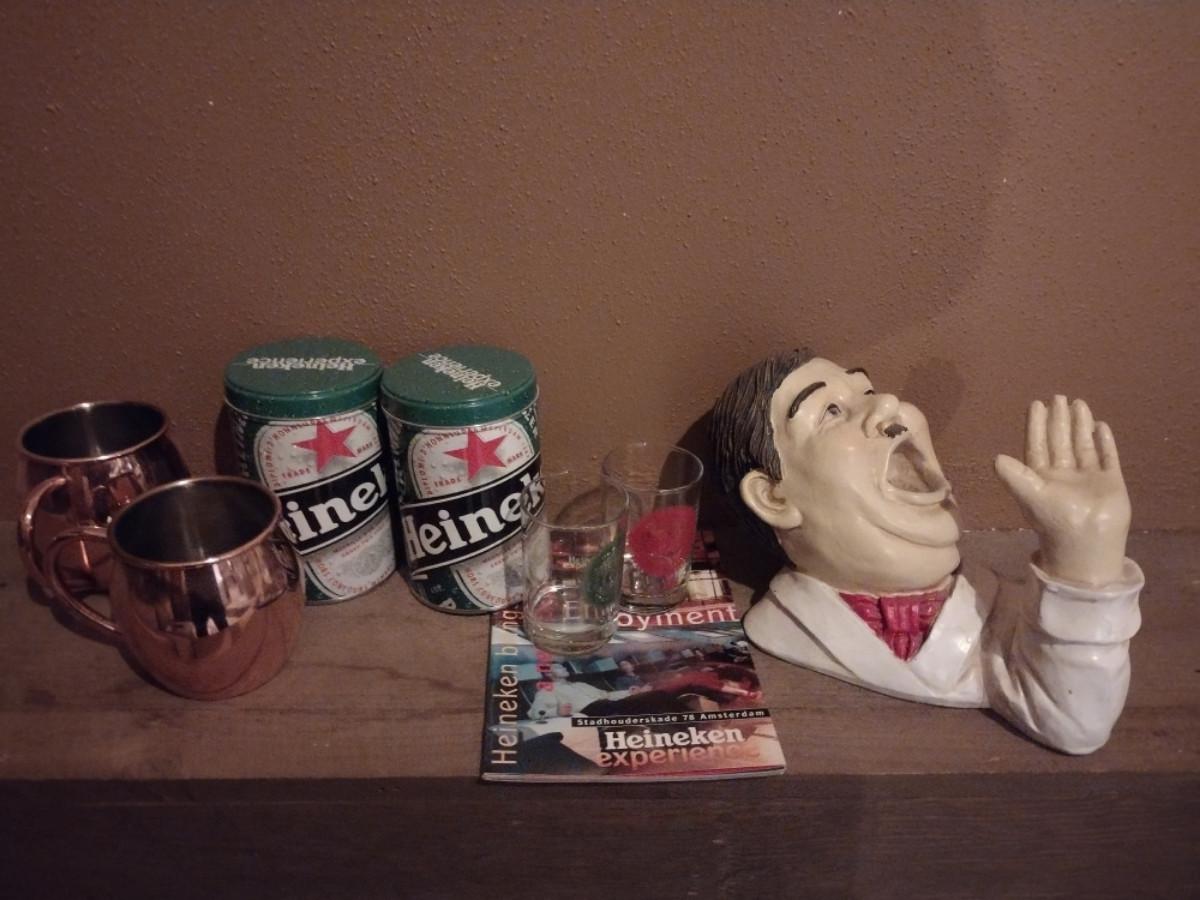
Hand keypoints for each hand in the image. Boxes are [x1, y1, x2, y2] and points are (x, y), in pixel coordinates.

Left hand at [994, 396, 1130, 585]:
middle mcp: (1064, 475)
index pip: (1038, 445)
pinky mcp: (1110, 481)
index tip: (1037, 404)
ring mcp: (1088, 477)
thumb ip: (1013, 476)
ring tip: (1078, 403)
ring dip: (1080, 425)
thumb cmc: (1054, 520)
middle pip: (1060, 441)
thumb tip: (996, 457)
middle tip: (1058, 397)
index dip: (1037, 426)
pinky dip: (1104, 442)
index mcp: (1042, 477)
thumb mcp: (1030, 495)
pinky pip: (1107, 456)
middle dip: (1059, 420)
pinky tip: (1100, 426)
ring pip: (1082, 445)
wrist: (1086, 542)